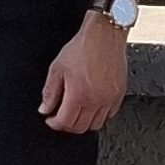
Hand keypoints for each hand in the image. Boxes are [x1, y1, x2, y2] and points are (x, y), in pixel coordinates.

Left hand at [40, 14, 127, 132]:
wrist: (104, 36)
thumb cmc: (81, 48)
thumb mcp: (57, 68)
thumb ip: (50, 92)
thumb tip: (45, 109)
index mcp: (79, 95)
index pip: (65, 123)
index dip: (54, 123)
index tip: (50, 118)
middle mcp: (96, 101)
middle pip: (80, 128)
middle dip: (67, 124)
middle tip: (60, 115)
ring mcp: (110, 99)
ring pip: (96, 124)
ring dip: (83, 122)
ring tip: (75, 110)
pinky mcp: (119, 94)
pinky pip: (109, 115)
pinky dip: (99, 115)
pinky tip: (90, 104)